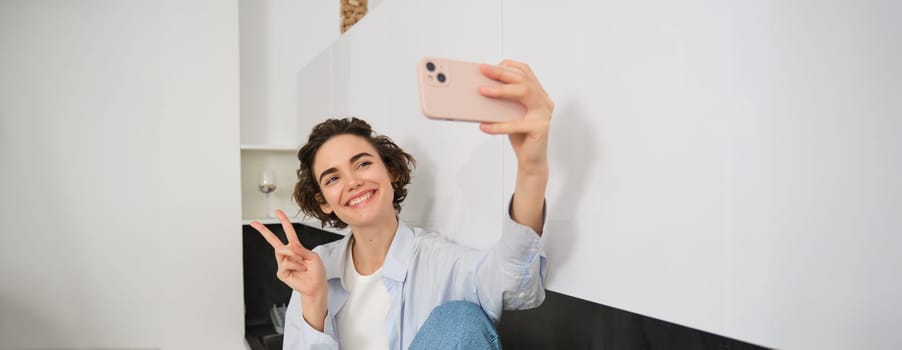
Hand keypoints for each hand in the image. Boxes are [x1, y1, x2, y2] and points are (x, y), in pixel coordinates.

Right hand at [251, 210, 326, 298]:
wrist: (317, 286)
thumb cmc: (317, 272)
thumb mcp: (313, 256)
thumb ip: (301, 250)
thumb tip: (290, 246)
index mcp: (296, 247)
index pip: (288, 232)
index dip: (283, 221)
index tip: (277, 212)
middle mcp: (288, 254)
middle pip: (273, 240)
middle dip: (263, 231)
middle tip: (254, 223)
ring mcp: (283, 263)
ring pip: (281, 250)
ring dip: (293, 254)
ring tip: (302, 262)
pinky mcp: (281, 273)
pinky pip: (286, 263)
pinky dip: (296, 265)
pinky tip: (301, 269)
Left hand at [478, 59, 553, 173]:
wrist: (531, 160)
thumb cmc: (519, 135)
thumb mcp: (508, 113)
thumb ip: (502, 101)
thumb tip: (480, 88)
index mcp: (538, 94)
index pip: (526, 72)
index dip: (508, 66)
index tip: (489, 65)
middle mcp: (544, 101)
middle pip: (524, 80)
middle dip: (502, 73)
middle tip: (483, 70)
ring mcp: (544, 114)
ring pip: (525, 94)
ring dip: (501, 91)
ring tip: (483, 91)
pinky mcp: (540, 128)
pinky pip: (517, 124)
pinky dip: (499, 125)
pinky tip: (484, 126)